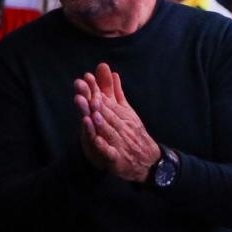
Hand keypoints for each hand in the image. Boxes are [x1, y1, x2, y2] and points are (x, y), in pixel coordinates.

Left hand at [74, 63, 161, 180]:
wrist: (148, 160)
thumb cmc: (133, 133)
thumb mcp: (125, 110)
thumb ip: (114, 91)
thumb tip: (110, 71)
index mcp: (121, 115)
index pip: (107, 101)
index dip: (96, 90)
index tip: (86, 79)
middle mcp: (121, 127)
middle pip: (107, 114)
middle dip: (95, 103)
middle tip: (83, 91)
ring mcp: (119, 143)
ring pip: (109, 131)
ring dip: (101, 123)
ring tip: (92, 113)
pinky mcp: (116, 159)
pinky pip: (110, 152)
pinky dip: (104, 146)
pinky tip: (96, 140)